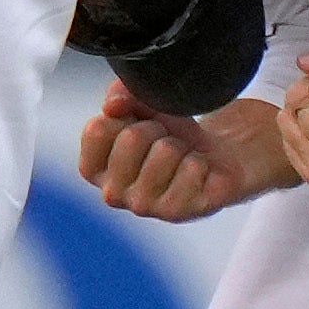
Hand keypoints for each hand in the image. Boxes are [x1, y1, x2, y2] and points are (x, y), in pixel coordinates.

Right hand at [75, 80, 293, 222]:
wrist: (214, 158)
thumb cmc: (171, 133)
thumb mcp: (144, 104)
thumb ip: (121, 95)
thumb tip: (111, 106)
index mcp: (94, 169)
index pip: (97, 129)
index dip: (126, 115)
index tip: (138, 124)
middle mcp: (113, 193)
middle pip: (132, 136)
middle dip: (157, 127)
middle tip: (164, 141)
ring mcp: (144, 206)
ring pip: (165, 151)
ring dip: (181, 145)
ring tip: (182, 157)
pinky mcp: (177, 213)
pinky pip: (192, 168)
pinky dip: (200, 161)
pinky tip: (197, 173)